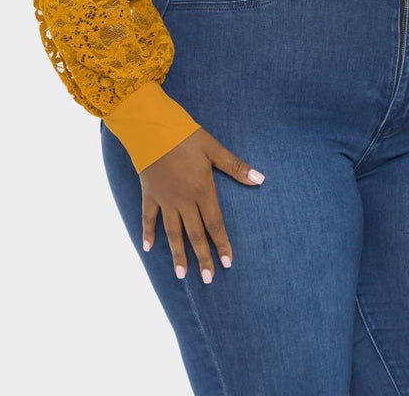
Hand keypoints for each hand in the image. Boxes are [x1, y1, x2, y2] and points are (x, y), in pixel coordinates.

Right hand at [139, 127, 264, 283]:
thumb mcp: (213, 149)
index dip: (222, 244)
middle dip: (202, 257)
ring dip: (177, 253)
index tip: (228, 263)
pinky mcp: (149, 194)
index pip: (215, 224)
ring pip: (172, 233)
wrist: (151, 129)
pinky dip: (147, 233)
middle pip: (195, 234)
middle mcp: (184, 200)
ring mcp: (165, 199)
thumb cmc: (185, 136)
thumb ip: (236, 167)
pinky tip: (148, 248)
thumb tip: (260, 179)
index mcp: (202, 190)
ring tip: (181, 274)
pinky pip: (148, 218)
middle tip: (208, 279)